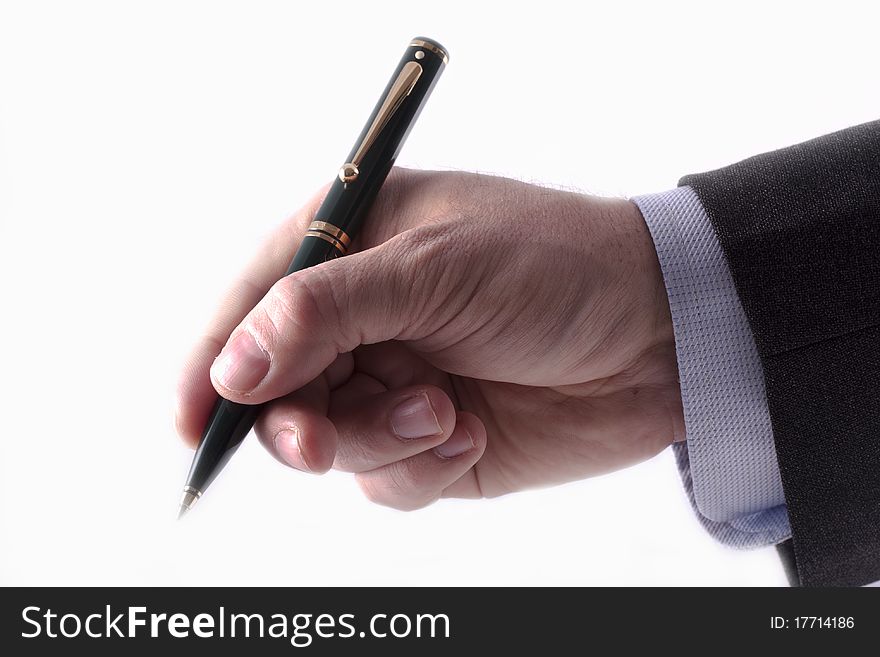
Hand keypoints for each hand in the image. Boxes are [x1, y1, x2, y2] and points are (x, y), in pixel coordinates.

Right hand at [175, 169, 682, 509]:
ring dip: (378, 439)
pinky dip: (421, 465)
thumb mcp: (434, 268)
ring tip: (443, 412)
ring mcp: (396, 379)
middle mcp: (365, 316)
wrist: (659, 335)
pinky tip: (468, 432)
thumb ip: (323, 312)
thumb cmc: (556, 267)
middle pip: (279, 388)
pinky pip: (386, 477)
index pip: (253, 302)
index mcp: (354, 246)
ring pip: (331, 442)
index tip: (191, 420)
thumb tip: (232, 368)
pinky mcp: (432, 436)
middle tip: (320, 441)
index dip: (211, 361)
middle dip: (300, 421)